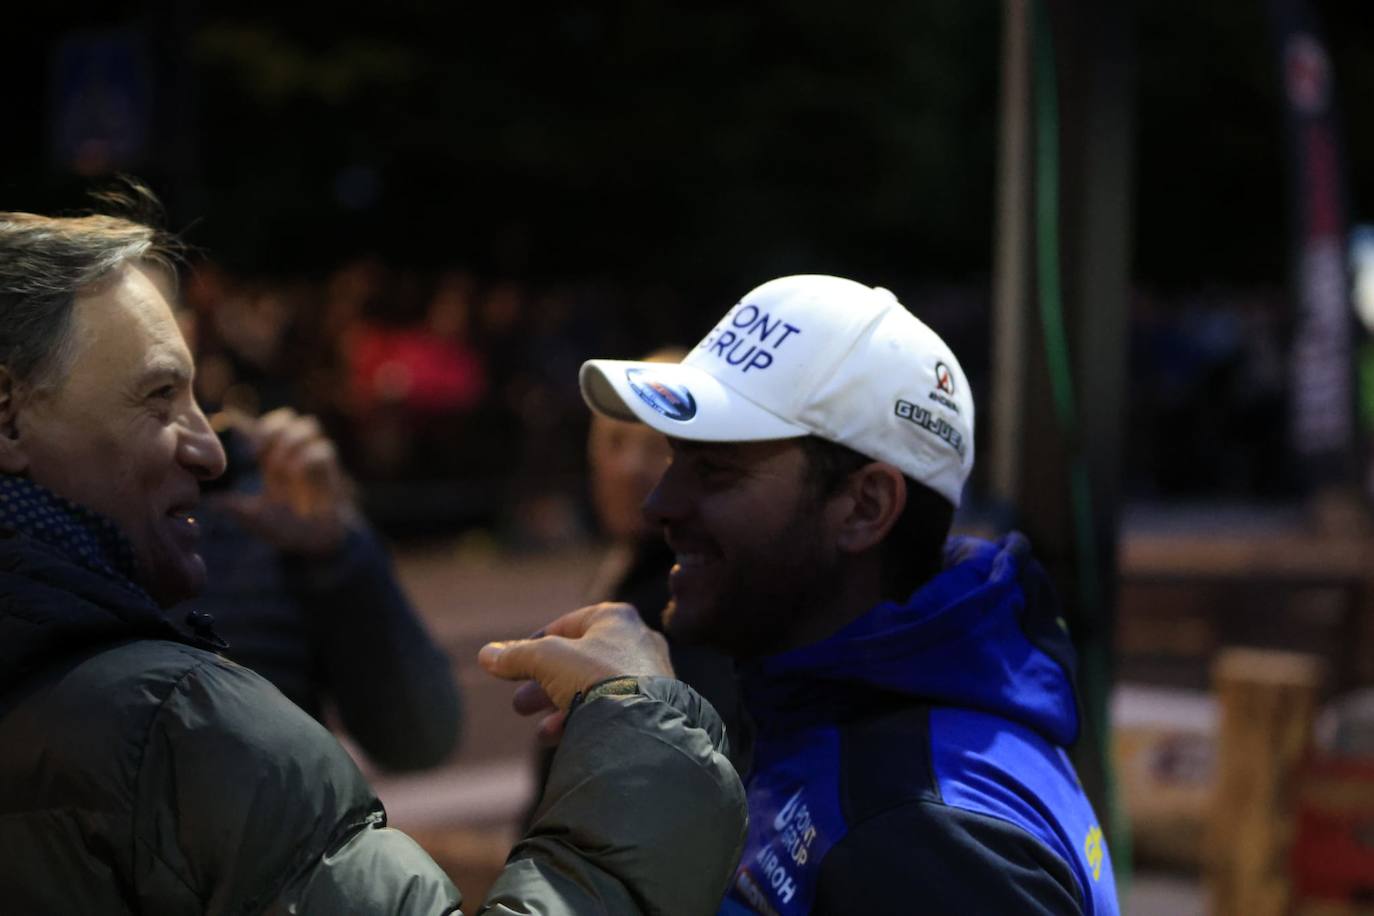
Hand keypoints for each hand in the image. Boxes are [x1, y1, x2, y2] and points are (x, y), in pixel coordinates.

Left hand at [211, 407, 360, 555]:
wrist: (315, 543)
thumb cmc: (285, 528)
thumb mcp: (254, 517)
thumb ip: (236, 507)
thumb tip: (211, 501)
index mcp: (273, 459)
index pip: (263, 427)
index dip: (252, 425)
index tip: (239, 442)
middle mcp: (295, 454)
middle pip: (288, 417)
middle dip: (273, 427)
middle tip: (257, 452)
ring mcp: (315, 459)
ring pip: (308, 425)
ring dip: (290, 441)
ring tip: (278, 467)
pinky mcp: (331, 470)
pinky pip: (323, 450)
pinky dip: (307, 459)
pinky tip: (295, 477)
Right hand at [479, 603, 673, 742]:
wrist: (642, 723)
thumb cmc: (595, 677)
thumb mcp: (545, 660)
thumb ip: (515, 656)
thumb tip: (486, 655)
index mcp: (616, 619)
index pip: (567, 625)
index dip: (535, 644)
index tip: (514, 664)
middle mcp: (637, 642)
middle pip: (578, 662)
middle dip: (542, 685)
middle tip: (520, 705)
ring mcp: (649, 676)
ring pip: (593, 689)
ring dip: (559, 707)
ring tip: (540, 730)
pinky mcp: (654, 707)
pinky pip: (612, 709)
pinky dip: (584, 719)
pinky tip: (561, 737)